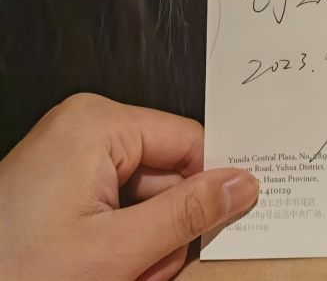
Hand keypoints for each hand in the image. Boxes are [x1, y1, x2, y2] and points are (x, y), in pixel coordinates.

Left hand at [0, 93, 259, 280]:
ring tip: (117, 278)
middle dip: (163, 232)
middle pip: (166, 174)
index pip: (189, 141)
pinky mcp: (60, 185)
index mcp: (99, 124)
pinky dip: (116, 248)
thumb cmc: (16, 272)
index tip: (220, 229)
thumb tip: (241, 183)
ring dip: (141, 248)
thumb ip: (187, 215)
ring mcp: (70, 157)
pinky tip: (100, 273)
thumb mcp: (116, 251)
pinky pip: (114, 209)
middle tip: (143, 273)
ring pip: (142, 200)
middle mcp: (85, 129)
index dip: (208, 187)